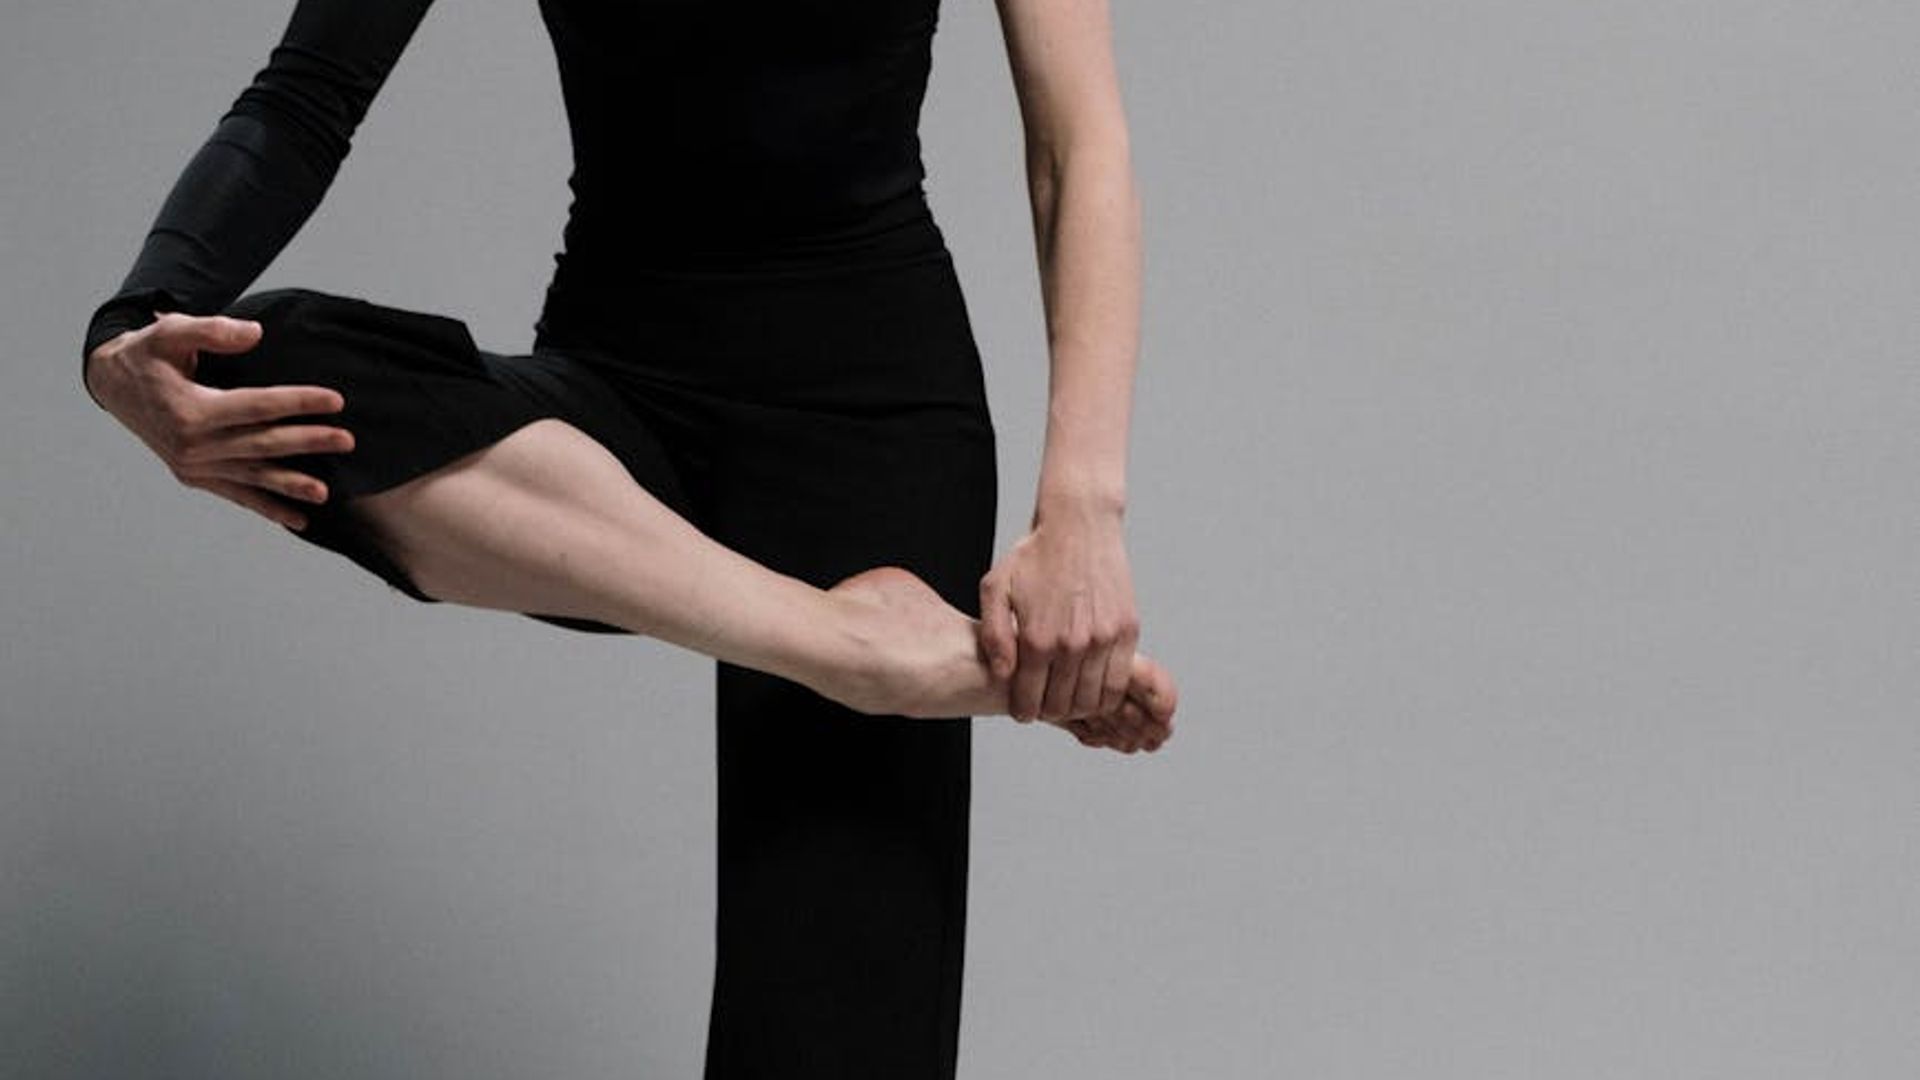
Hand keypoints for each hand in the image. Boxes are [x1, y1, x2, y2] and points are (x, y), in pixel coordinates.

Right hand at [85, 311, 354, 530]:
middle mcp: (193, 445)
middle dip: (308, 442)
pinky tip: (298, 519)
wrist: (113, 384)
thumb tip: (255, 333)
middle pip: (262, 444)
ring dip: (292, 484)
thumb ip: (213, 330)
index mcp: (191, 410)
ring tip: (326, 491)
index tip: (336, 400)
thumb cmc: (148, 354)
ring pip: (253, 476)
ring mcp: (194, 466)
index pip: (258, 407)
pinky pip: (237, 495)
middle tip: (348, 440)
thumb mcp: (172, 331)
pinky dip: (267, 508)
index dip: (298, 402)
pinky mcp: (194, 476)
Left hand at [978, 499, 1139, 723]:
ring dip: (1078, 707)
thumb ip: (994, 635)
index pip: (1030, 699)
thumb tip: (1002, 675)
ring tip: (1068, 698)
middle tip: (1044, 704)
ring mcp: (1103, 639)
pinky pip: (1119, 682)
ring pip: (1093, 701)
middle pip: (1061, 706)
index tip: (1023, 711)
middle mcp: (1071, 644)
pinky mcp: (1126, 631)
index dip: (1023, 711)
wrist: (1079, 524)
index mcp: (1037, 638)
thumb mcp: (996, 587)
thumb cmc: (1034, 554)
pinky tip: (1093, 687)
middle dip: (1048, 711)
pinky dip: (1106, 694)